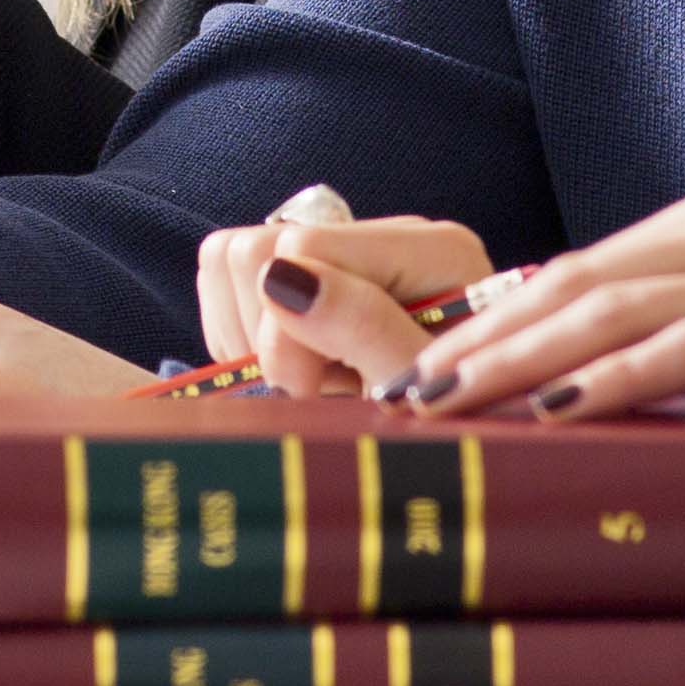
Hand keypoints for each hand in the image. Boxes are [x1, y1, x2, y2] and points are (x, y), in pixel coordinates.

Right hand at [194, 208, 498, 398]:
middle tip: (310, 389)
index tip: (313, 394)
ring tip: (307, 380)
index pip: (300, 247)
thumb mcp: (413, 386)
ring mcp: (346, 252)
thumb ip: (362, 327)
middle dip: (266, 335)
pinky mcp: (312, 274)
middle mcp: (388, 236)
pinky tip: (294, 369)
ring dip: (251, 334)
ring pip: (234, 256)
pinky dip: (244, 332)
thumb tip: (281, 276)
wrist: (454, 449)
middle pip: (258, 246)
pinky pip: (230, 277)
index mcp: (431, 250)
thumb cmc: (445, 423)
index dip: (285, 332)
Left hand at [398, 177, 684, 427]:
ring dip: (522, 362)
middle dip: (483, 343)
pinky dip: (621, 376)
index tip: (424, 375)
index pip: (584, 269)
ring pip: (617, 307)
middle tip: (403, 400)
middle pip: (579, 282)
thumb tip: (594, 410)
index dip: (496, 322)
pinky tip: (564, 410)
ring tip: (450, 409)